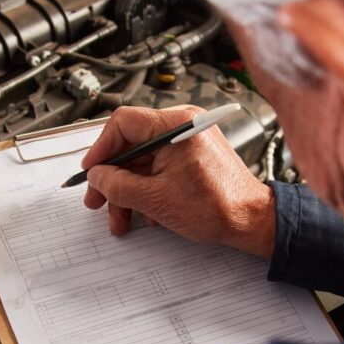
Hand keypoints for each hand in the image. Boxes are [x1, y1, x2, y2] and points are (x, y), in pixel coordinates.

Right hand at [82, 106, 275, 258]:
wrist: (252, 220)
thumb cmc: (218, 206)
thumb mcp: (154, 199)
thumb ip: (117, 185)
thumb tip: (97, 177)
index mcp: (176, 125)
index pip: (123, 123)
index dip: (101, 148)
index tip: (91, 171)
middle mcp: (184, 126)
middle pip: (132, 145)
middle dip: (113, 178)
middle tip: (98, 199)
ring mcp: (190, 140)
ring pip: (144, 161)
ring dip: (129, 191)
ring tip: (121, 218)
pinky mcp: (194, 156)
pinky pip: (161, 167)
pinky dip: (148, 189)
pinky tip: (146, 213)